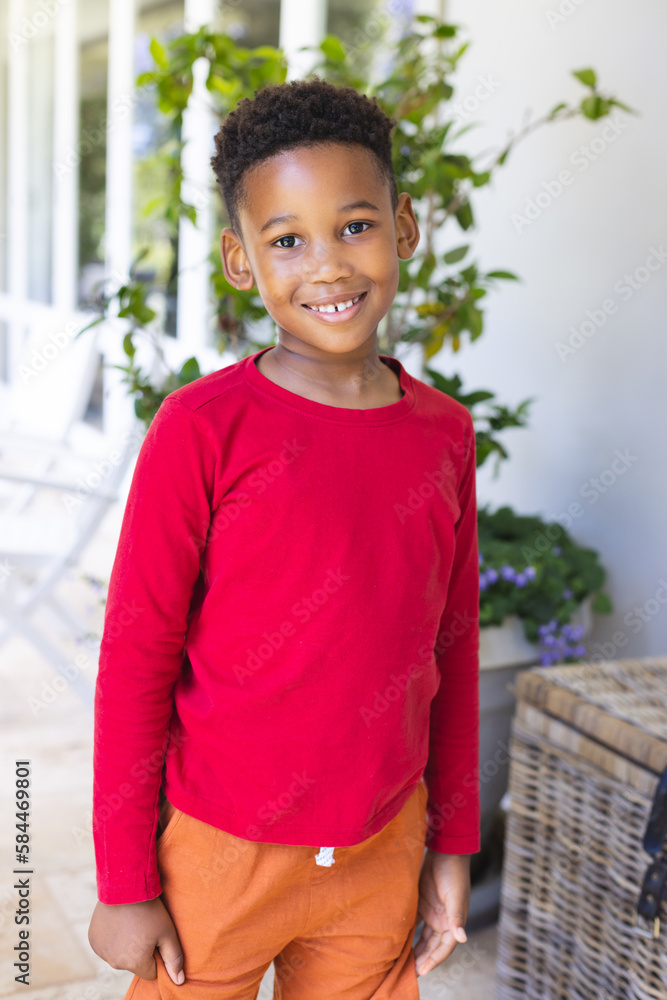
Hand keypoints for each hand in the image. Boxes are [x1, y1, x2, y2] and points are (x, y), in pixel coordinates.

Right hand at [88, 897, 184, 984]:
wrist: (125, 885)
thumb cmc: (149, 909)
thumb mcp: (167, 932)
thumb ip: (174, 958)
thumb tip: (179, 981)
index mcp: (134, 963)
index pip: (151, 972)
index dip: (156, 956)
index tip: (156, 938)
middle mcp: (115, 962)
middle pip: (134, 964)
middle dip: (140, 951)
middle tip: (144, 927)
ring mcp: (102, 952)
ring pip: (119, 955)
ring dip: (125, 945)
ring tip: (131, 923)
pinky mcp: (93, 940)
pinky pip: (107, 946)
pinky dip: (113, 938)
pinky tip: (119, 922)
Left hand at [413, 850, 469, 977]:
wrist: (444, 852)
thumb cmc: (454, 874)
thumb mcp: (456, 896)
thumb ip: (457, 918)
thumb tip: (463, 938)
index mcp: (453, 923)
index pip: (444, 949)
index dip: (433, 960)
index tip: (421, 971)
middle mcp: (443, 921)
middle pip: (432, 946)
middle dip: (422, 959)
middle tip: (409, 972)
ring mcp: (432, 913)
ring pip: (423, 938)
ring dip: (416, 949)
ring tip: (403, 961)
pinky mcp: (422, 903)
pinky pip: (415, 923)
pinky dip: (408, 932)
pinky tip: (398, 940)